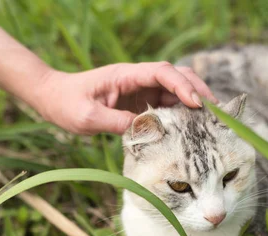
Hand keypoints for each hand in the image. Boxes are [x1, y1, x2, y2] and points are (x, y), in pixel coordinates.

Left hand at [34, 62, 217, 134]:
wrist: (51, 99)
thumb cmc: (66, 103)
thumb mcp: (87, 117)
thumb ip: (115, 122)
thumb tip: (145, 131)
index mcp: (125, 75)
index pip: (161, 72)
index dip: (182, 85)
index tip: (196, 103)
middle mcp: (136, 79)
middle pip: (175, 77)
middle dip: (196, 90)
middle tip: (216, 110)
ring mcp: (137, 90)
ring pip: (172, 92)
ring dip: (190, 104)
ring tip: (209, 122)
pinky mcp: (136, 103)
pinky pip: (163, 106)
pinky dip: (178, 115)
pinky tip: (187, 129)